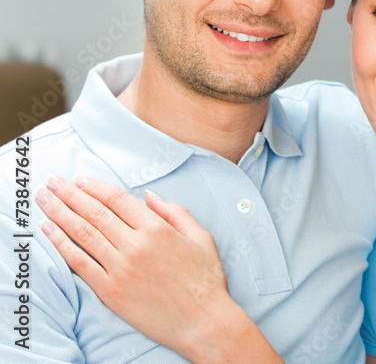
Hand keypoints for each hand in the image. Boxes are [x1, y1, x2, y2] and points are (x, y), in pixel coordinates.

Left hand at [35, 176, 251, 361]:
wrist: (202, 321)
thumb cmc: (206, 280)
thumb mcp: (201, 238)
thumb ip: (176, 213)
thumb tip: (150, 196)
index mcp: (158, 229)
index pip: (118, 200)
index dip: (96, 187)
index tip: (80, 180)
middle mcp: (136, 245)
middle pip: (95, 212)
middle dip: (70, 194)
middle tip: (52, 182)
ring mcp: (120, 268)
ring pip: (82, 233)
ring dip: (59, 213)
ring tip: (45, 200)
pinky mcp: (110, 291)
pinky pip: (80, 263)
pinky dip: (61, 245)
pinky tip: (50, 231)